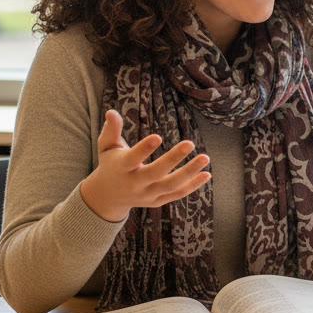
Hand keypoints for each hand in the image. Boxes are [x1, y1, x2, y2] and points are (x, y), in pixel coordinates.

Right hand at [79, 110, 211, 221]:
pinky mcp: (157, 201)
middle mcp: (134, 184)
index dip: (144, 149)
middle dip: (172, 159)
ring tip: (205, 157)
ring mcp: (147, 194)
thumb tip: (111, 111)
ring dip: (189, 172)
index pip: (132, 159)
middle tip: (190, 142)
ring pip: (170, 185)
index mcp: (121, 168)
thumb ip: (111, 130)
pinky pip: (177, 194)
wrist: (108, 197)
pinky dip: (193, 186)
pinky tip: (206, 174)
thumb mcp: (106, 147)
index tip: (158, 136)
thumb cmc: (111, 164)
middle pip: (155, 173)